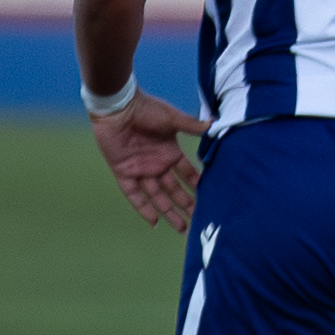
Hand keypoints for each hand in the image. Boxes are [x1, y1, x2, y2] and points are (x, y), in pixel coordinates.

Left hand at [89, 92, 197, 224]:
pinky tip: (155, 222)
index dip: (196, 185)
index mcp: (170, 152)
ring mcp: (140, 170)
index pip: (187, 174)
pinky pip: (134, 195)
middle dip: (185, 205)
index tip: (208, 197)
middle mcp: (157, 164)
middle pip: (174, 190)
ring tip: (182, 228)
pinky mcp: (124, 173)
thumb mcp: (173, 119)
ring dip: (169, 211)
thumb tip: (215, 124)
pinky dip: (143, 208)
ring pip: (157, 196)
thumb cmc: (146, 108)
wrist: (118, 107)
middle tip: (197, 220)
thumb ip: (193, 126)